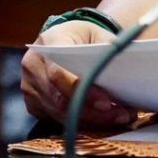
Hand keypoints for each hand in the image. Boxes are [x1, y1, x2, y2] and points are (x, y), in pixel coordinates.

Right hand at [20, 20, 135, 127]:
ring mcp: (30, 88)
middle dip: (93, 112)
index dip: (82, 91)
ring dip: (92, 120)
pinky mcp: (34, 104)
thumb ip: (108, 52)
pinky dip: (82, 122)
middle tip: (122, 115)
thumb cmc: (83, 37)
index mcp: (48, 43)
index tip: (107, 103)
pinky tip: (104, 120)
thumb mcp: (98, 35)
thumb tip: (126, 73)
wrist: (64, 39)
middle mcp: (33, 67)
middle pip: (60, 99)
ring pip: (60, 114)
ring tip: (120, 117)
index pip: (59, 73)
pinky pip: (58, 119)